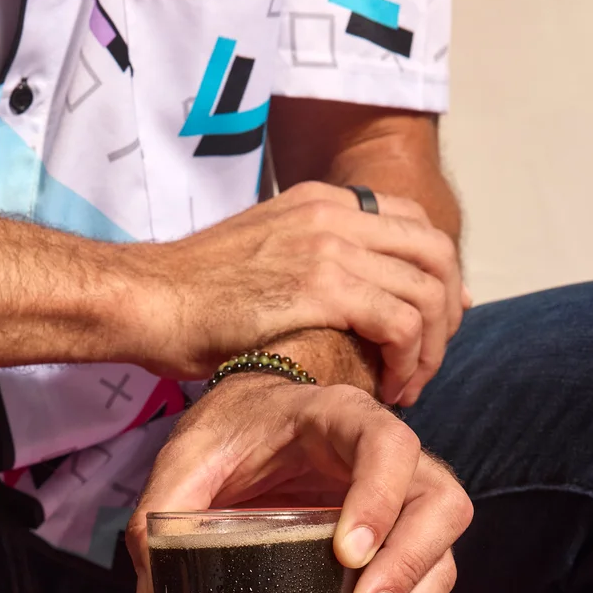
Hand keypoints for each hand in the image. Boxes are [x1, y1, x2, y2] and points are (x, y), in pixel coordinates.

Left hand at [127, 373, 472, 592]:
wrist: (252, 424)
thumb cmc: (231, 430)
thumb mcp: (188, 456)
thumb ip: (161, 510)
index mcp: (342, 417)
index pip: (388, 446)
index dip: (379, 498)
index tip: (345, 553)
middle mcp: (390, 456)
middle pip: (438, 505)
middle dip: (406, 567)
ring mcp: (402, 500)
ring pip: (440, 552)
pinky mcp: (397, 541)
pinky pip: (423, 583)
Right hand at [135, 182, 464, 405]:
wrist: (145, 299)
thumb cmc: (189, 299)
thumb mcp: (259, 260)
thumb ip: (308, 267)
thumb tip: (347, 302)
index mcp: (322, 202)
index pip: (414, 224)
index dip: (437, 277)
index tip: (435, 324)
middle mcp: (335, 214)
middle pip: (437, 254)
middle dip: (446, 316)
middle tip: (426, 365)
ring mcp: (331, 246)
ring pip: (427, 292)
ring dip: (430, 349)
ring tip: (407, 388)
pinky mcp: (322, 288)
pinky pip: (400, 323)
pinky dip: (407, 362)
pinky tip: (388, 390)